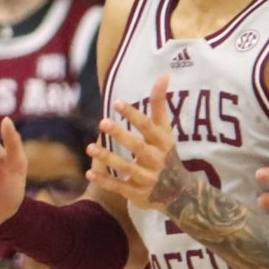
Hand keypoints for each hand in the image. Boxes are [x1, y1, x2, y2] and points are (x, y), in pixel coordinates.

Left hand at [90, 75, 191, 212]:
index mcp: (163, 143)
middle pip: (138, 147)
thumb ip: (160, 105)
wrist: (179, 192)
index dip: (133, 114)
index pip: (148, 126)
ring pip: (127, 168)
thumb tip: (163, 75)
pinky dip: (105, 181)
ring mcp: (148, 178)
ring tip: (90, 147)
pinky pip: (120, 187)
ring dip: (108, 158)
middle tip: (102, 122)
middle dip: (121, 135)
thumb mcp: (165, 131)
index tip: (116, 102)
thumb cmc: (165, 154)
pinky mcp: (138, 193)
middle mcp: (157, 160)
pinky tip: (89, 173)